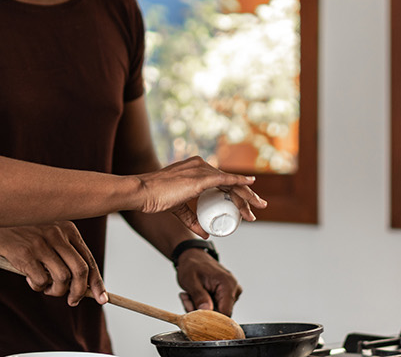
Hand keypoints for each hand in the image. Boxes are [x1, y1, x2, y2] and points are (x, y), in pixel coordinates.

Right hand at [0, 222, 104, 305]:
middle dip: (80, 292)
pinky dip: (38, 287)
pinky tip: (30, 280)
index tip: (102, 298)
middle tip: (72, 301)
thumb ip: (65, 254)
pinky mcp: (25, 253)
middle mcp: (57, 233)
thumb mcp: (48, 236)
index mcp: (67, 228)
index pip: (89, 260)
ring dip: (56, 291)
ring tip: (45, 288)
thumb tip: (85, 286)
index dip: (97, 282)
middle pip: (80, 271)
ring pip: (62, 279)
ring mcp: (41, 243)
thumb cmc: (22, 235)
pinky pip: (41, 281)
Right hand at [134, 157, 265, 237]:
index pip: (222, 182)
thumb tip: (205, 234)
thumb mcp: (178, 209)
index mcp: (196, 170)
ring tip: (256, 209)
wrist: (143, 192)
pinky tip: (251, 184)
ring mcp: (201, 169)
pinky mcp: (200, 177)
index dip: (236, 195)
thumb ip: (191, 220)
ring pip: (231, 183)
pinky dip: (239, 181)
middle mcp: (201, 166)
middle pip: (229, 183)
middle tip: (254, 211)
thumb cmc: (156, 198)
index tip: (244, 209)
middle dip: (245, 198)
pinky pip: (225, 179)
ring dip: (246, 196)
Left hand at [174, 249, 242, 315]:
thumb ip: (199, 296)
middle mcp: (234, 289)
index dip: (211, 319)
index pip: (225, 313)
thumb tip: (206, 311)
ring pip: (216, 312)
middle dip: (201, 311)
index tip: (196, 316)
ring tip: (189, 295)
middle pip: (220, 314)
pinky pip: (215, 308)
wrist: (192, 257)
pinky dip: (202, 305)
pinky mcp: (226, 296)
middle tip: (187, 299)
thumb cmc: (191, 265)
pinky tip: (194, 296)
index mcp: (227, 284)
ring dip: (199, 308)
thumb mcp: (190, 280)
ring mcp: (231, 293)